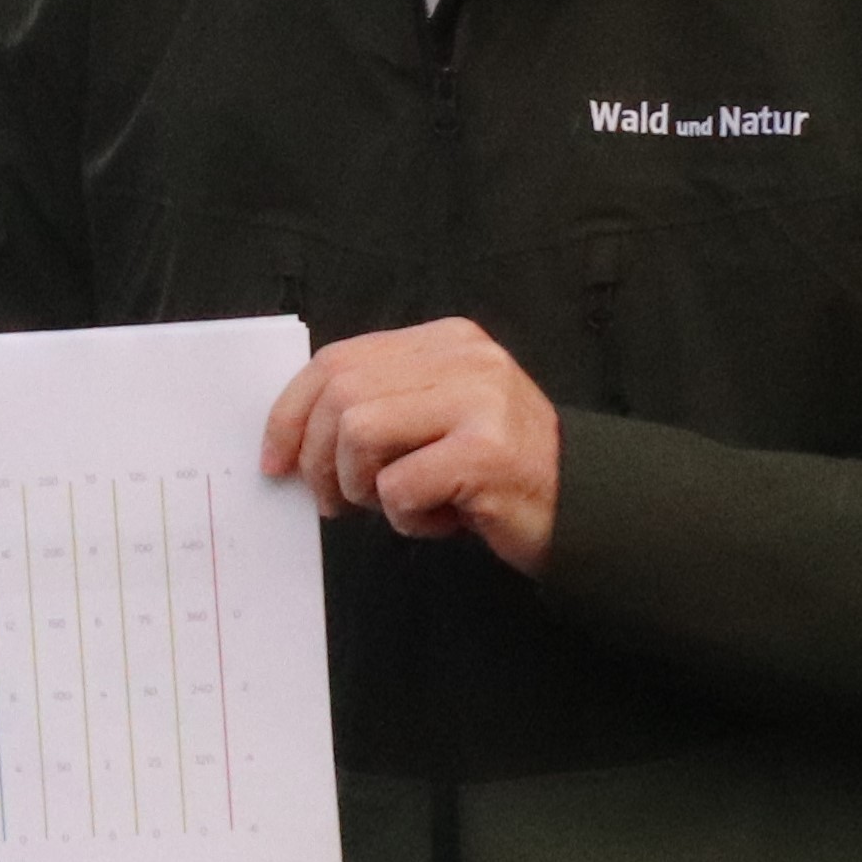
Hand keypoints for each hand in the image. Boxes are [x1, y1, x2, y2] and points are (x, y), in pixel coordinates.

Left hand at [263, 317, 560, 574]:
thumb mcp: (437, 418)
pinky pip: (400, 486)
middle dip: (318, 459)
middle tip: (334, 501)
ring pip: (360, 433)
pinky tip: (441, 520)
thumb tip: (293, 438)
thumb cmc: (495, 472)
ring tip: (399, 505)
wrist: (585, 507)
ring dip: (362, 488)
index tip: (276, 459)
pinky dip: (406, 518)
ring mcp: (480, 402)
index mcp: (444, 341)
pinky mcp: (488, 453)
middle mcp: (464, 359)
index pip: (338, 360)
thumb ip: (379, 405)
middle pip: (340, 395)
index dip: (291, 412)